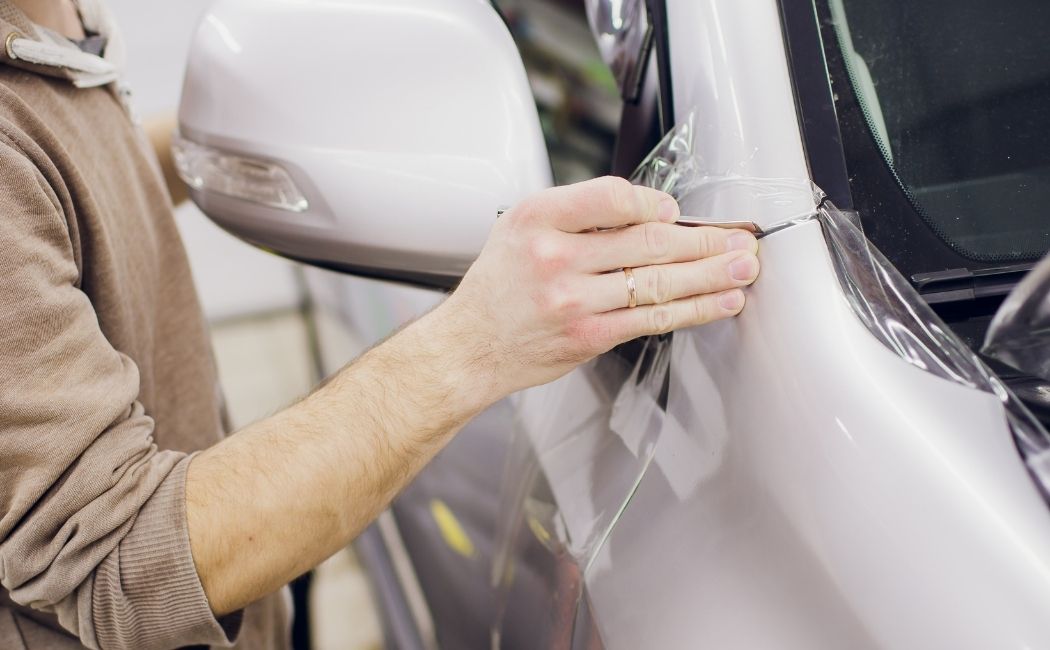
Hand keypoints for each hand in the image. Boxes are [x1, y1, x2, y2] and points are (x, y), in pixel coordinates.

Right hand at [434, 176, 760, 397]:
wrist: (470, 346)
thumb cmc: (500, 286)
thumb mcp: (520, 227)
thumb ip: (577, 215)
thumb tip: (648, 211)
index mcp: (539, 218)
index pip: (613, 197)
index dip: (655, 203)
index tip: (676, 211)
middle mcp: (556, 256)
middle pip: (648, 241)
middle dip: (705, 239)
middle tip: (741, 236)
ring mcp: (574, 299)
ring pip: (659, 281)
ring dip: (712, 273)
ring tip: (745, 266)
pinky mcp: (589, 335)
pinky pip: (653, 318)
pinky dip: (694, 309)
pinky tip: (721, 302)